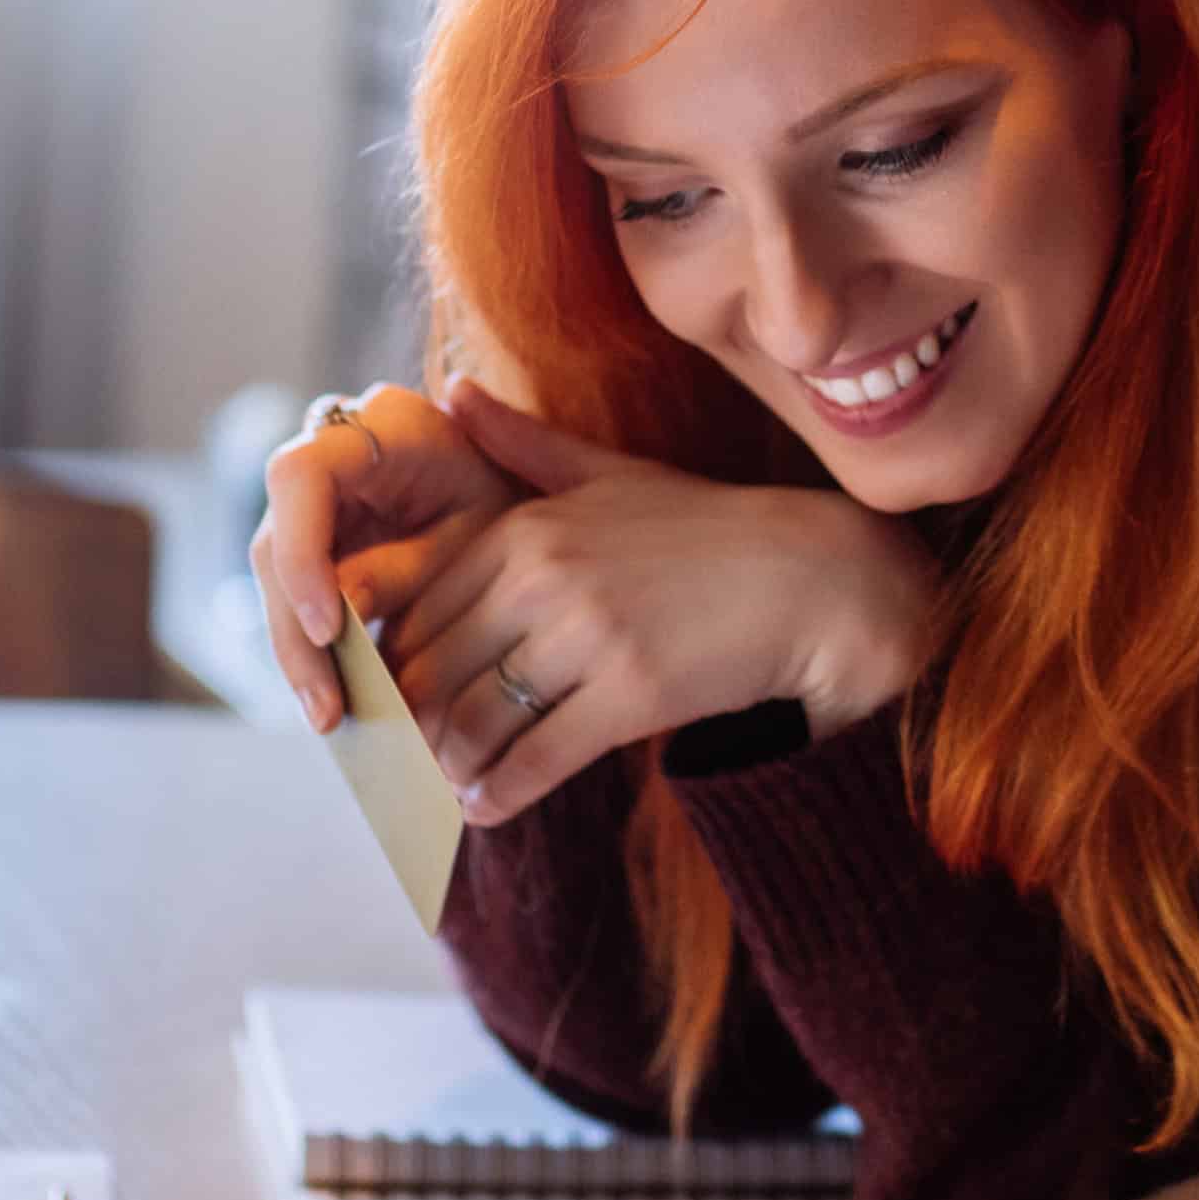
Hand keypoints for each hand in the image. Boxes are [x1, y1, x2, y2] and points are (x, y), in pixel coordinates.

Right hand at [252, 385, 526, 734]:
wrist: (533, 501)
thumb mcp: (479, 537)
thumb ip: (409, 568)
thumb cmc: (516, 508)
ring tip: (331, 717)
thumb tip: (337, 617)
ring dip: (301, 652)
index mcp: (381, 426)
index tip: (331, 629)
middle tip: (328, 707)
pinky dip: (317, 649)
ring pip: (275, 578)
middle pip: (275, 541)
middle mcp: (329, 452)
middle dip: (296, 631)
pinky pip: (297, 596)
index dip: (302, 553)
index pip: (301, 476)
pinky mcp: (314, 541)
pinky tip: (336, 703)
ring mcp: (314, 498)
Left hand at [389, 382, 945, 820]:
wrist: (812, 580)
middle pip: (437, 668)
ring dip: (446, 765)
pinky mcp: (632, 695)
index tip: (386, 697)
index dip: (395, 662)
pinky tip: (482, 808)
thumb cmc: (708, 530)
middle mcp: (547, 577)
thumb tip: (451, 391)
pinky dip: (499, 792)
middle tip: (395, 757)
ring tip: (437, 787)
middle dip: (409, 723)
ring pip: (478, 720)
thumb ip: (524, 443)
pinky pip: (539, 757)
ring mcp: (589, 637)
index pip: (424, 607)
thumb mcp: (611, 475)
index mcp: (529, 527)